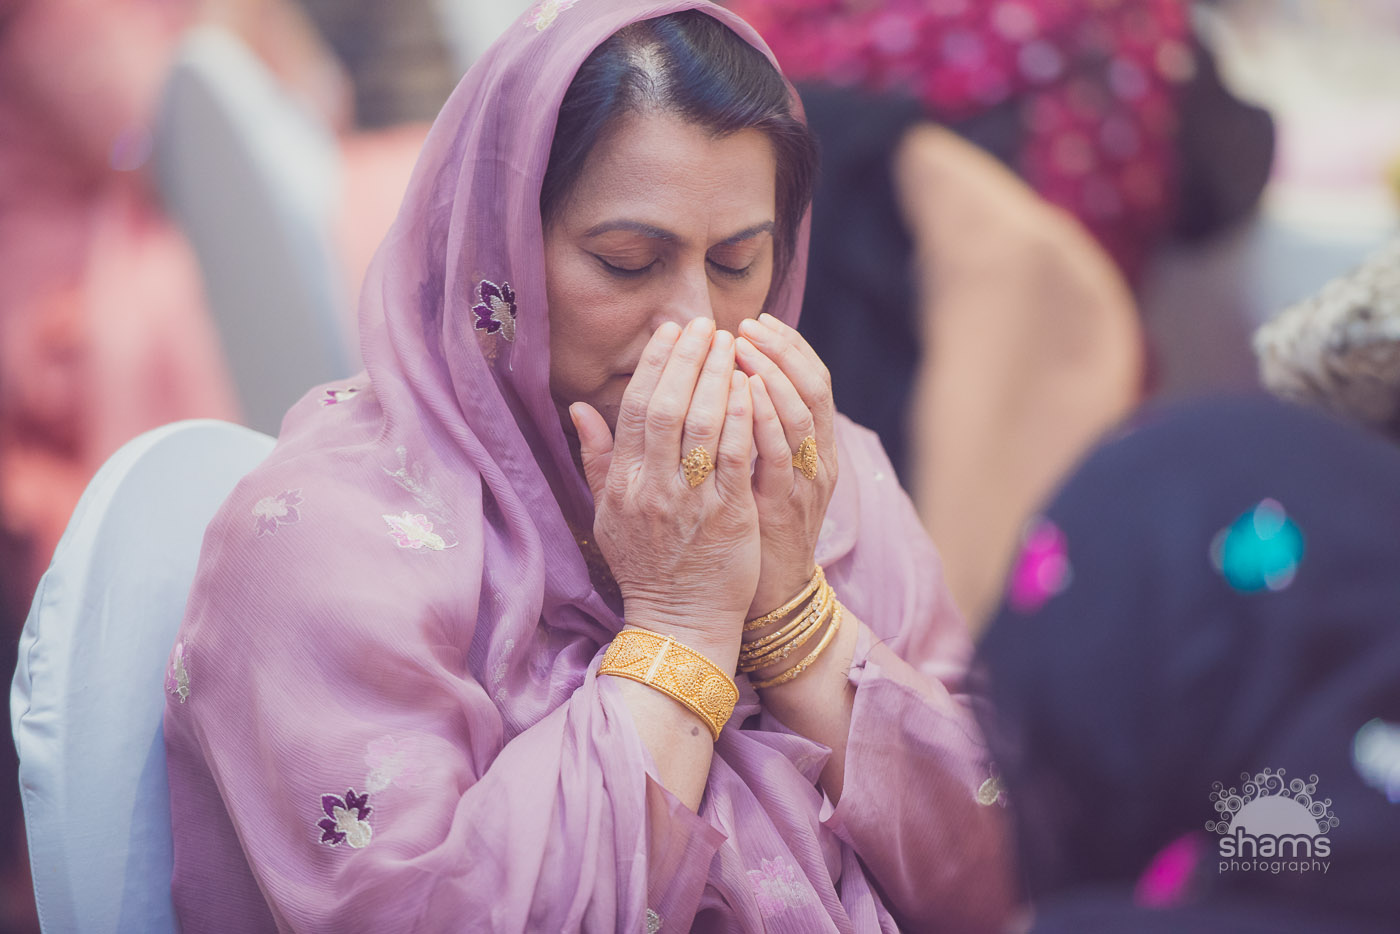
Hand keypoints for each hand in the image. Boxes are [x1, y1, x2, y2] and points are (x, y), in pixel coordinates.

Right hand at [572, 319, 760, 664]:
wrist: (678, 624)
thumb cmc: (645, 566)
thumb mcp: (607, 515)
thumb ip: (597, 459)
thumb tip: (576, 409)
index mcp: (623, 484)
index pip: (634, 408)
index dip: (654, 364)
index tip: (672, 331)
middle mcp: (652, 488)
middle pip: (667, 407)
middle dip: (687, 359)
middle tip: (705, 324)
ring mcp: (691, 502)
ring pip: (703, 424)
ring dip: (718, 377)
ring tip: (733, 344)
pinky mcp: (729, 517)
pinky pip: (736, 456)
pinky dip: (743, 417)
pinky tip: (752, 386)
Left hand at [734, 314, 837, 618]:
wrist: (767, 594)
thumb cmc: (754, 528)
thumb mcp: (759, 471)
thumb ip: (751, 427)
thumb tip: (727, 379)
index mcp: (814, 445)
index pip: (812, 379)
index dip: (787, 347)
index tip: (756, 321)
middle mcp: (818, 457)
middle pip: (812, 386)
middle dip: (781, 350)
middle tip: (747, 325)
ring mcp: (806, 481)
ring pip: (801, 412)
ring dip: (771, 374)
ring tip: (742, 346)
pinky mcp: (787, 505)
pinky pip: (779, 452)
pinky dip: (764, 416)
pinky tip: (744, 390)